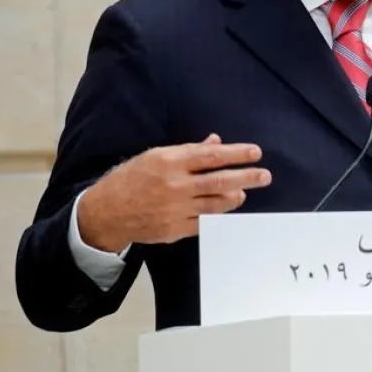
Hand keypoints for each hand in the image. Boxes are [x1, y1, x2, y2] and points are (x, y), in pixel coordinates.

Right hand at [76, 133, 271, 251]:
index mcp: (168, 162)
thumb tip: (217, 141)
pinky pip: (204, 223)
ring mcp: (174, 210)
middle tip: (265, 176)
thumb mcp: (155, 157)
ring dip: (235, 198)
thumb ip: (189, 151)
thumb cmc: (132, 179)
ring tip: (244, 192)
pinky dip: (218, 216)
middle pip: (220, 181)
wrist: (105, 213)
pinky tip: (225, 209)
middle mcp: (173, 185)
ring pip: (216, 204)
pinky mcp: (174, 230)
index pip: (211, 156)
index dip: (237, 154)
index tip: (256, 152)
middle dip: (247, 177)